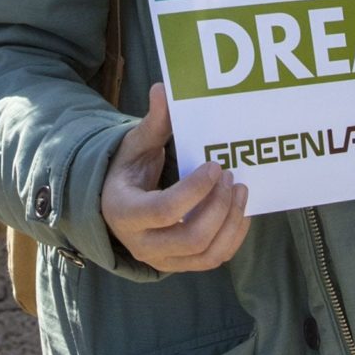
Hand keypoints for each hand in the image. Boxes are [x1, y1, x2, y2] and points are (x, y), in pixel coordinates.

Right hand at [101, 84, 250, 272]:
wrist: (114, 207)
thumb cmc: (127, 172)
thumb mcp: (135, 146)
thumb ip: (153, 123)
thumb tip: (163, 89)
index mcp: (124, 211)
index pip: (164, 210)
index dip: (195, 191)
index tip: (214, 166)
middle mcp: (141, 244)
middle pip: (191, 238)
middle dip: (218, 207)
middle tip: (230, 177)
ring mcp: (162, 260)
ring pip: (207, 254)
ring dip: (230, 222)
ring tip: (240, 190)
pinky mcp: (180, 266)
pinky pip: (213, 259)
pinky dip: (233, 236)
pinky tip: (239, 210)